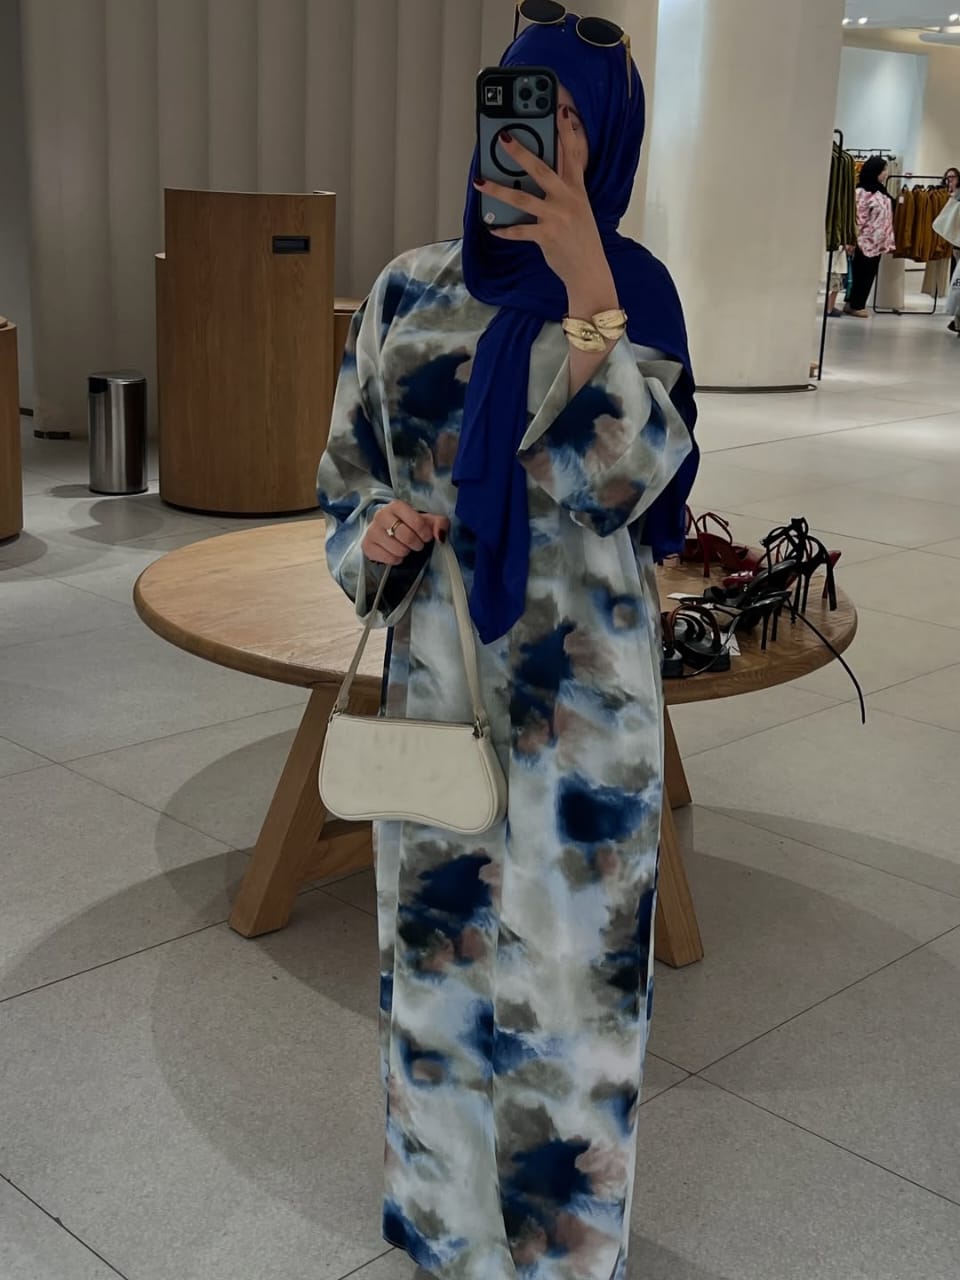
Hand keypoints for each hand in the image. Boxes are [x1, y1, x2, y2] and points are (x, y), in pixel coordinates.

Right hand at [362, 501, 449, 566]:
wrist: (390, 533)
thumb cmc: (411, 525)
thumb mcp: (428, 521)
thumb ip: (440, 524)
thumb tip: (440, 536)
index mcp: (396, 506)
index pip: (417, 522)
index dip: (425, 533)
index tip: (427, 537)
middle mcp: (381, 515)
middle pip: (406, 536)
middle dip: (417, 544)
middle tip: (418, 545)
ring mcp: (372, 530)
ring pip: (397, 549)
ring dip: (406, 552)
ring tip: (406, 548)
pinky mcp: (367, 546)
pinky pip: (388, 558)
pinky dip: (396, 560)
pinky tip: (396, 554)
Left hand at [475, 107, 613, 302]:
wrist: (589, 271)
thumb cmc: (582, 240)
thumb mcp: (579, 209)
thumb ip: (564, 189)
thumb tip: (539, 175)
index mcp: (577, 190)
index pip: (573, 154)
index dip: (566, 131)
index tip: (559, 109)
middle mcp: (567, 199)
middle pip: (541, 169)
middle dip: (520, 152)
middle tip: (503, 138)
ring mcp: (556, 217)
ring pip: (522, 198)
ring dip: (498, 189)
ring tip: (480, 181)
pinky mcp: (547, 236)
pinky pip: (519, 230)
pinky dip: (504, 230)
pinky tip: (491, 227)